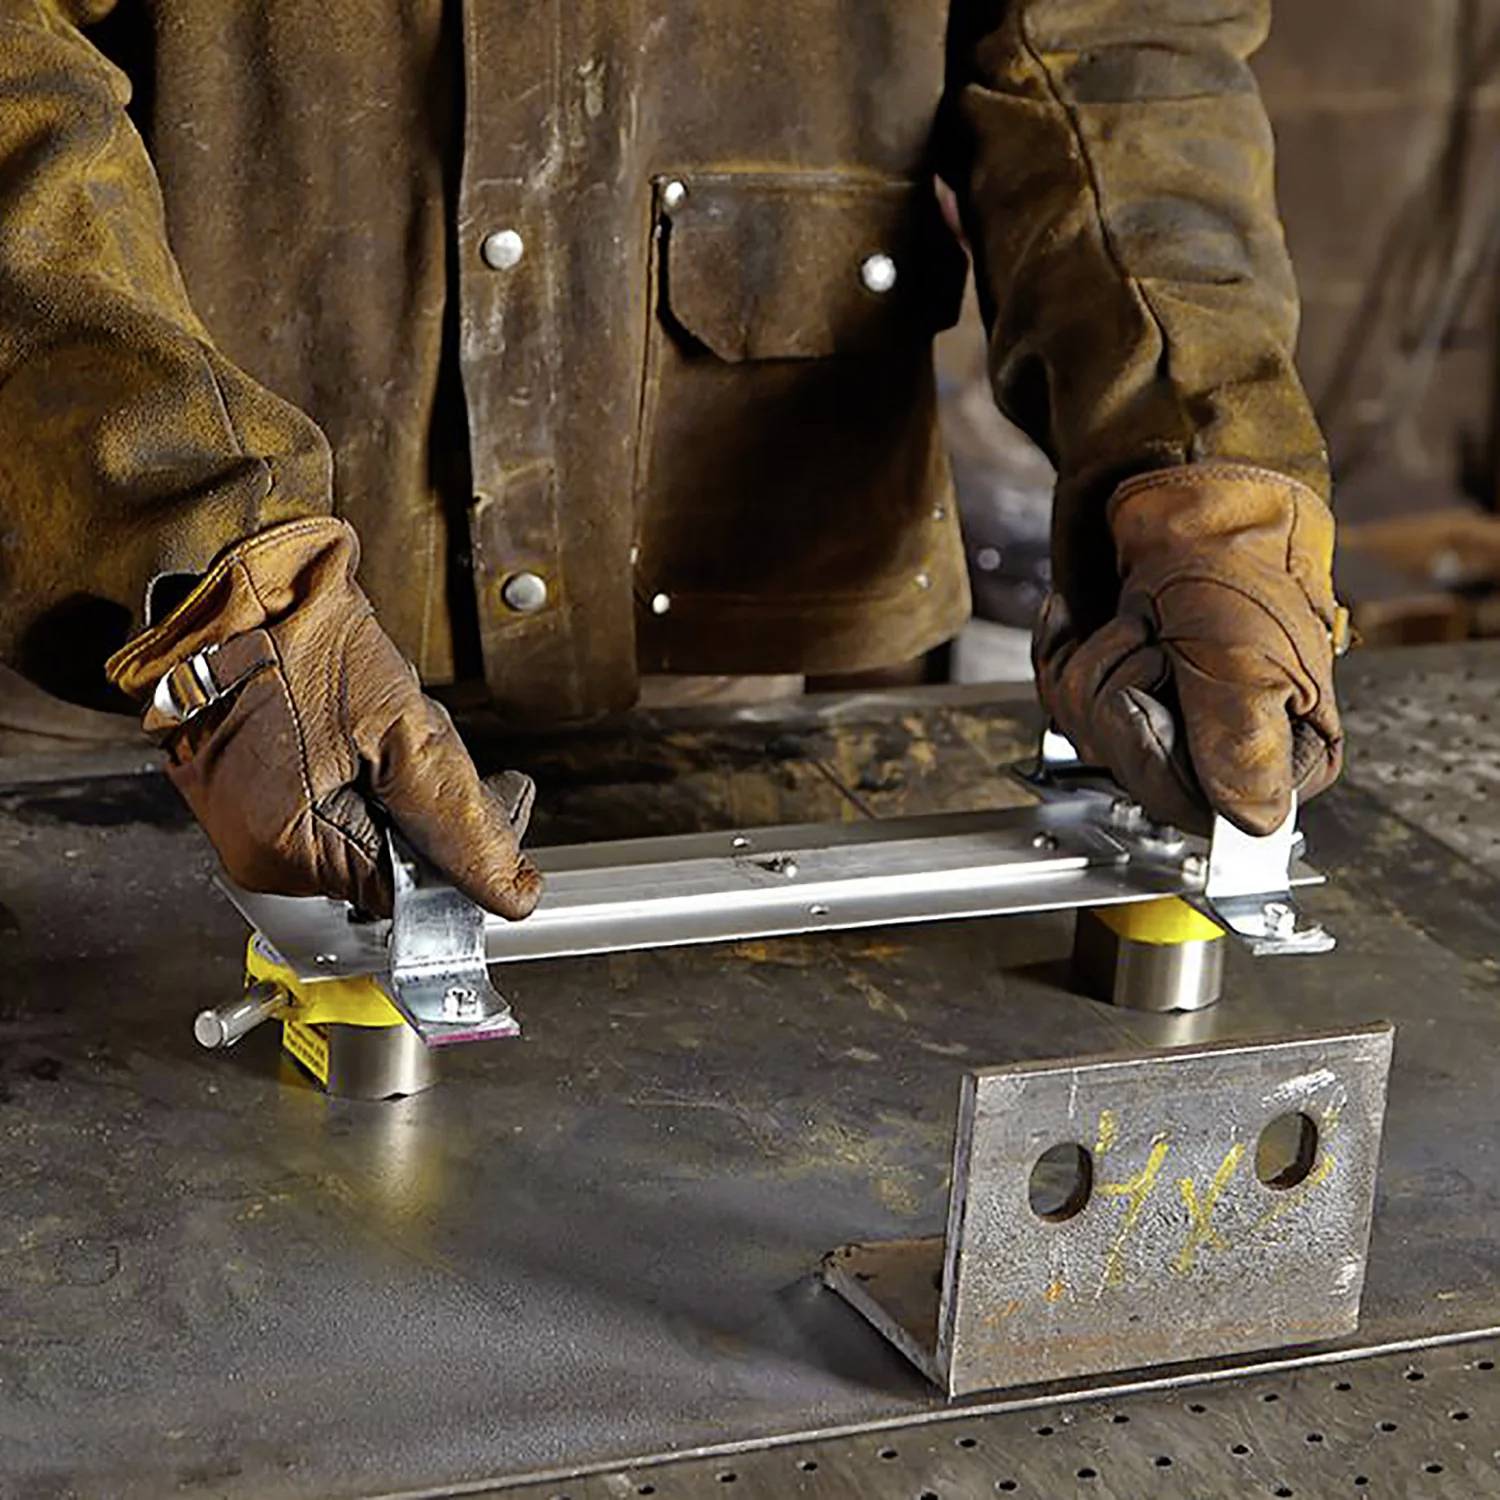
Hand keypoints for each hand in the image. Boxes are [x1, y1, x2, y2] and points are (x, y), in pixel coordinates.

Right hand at [106, 518, 541, 917]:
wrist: (224, 579)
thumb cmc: (292, 635)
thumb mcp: (400, 727)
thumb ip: (460, 818)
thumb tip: (510, 893)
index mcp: (292, 853)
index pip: (412, 894)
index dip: (465, 851)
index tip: (505, 799)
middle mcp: (261, 857)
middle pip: (390, 868)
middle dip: (432, 813)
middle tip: (448, 747)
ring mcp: (247, 827)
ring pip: (366, 836)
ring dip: (400, 792)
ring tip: (390, 725)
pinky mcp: (246, 797)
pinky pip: (330, 811)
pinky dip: (363, 778)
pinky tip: (359, 732)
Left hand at [1035, 465, 1344, 835]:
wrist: (1180, 488)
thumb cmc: (1233, 562)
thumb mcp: (1247, 658)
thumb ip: (1245, 748)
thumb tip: (1252, 827)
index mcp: (1280, 754)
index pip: (1199, 809)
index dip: (1154, 755)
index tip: (1146, 701)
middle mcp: (1221, 744)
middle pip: (1130, 772)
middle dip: (1118, 693)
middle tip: (1153, 638)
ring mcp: (1161, 713)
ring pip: (1084, 733)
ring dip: (1093, 662)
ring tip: (1136, 616)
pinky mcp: (1110, 683)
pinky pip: (1055, 694)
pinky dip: (1062, 645)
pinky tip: (1087, 615)